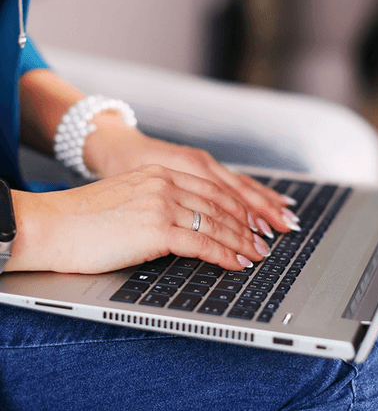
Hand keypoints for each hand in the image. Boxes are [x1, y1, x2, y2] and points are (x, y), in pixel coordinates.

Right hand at [7, 165, 272, 273]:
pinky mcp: (156, 228)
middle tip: (267, 236)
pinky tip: (238, 262)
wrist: (52, 224)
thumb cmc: (85, 219)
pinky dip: (225, 254)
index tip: (256, 216)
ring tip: (258, 252)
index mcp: (161, 174)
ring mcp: (162, 203)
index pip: (213, 186)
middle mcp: (166, 183)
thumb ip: (160, 203)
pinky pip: (202, 243)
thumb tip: (187, 224)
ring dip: (242, 240)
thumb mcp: (131, 198)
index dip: (240, 203)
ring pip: (217, 222)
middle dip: (249, 221)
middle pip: (221, 202)